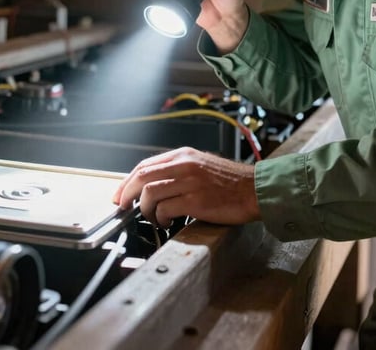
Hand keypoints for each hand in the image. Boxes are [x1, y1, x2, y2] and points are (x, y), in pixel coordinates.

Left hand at [112, 147, 260, 227]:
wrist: (255, 189)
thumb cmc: (230, 182)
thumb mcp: (202, 165)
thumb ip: (179, 169)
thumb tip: (153, 184)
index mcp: (184, 155)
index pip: (145, 165)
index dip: (127, 181)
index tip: (120, 195)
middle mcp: (184, 164)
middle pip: (142, 176)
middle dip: (127, 194)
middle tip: (123, 208)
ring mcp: (190, 182)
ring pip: (150, 193)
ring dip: (145, 209)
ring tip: (153, 218)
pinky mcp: (196, 200)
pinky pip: (165, 209)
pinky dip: (161, 218)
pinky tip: (167, 222)